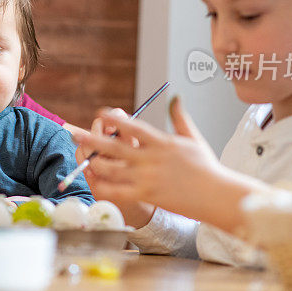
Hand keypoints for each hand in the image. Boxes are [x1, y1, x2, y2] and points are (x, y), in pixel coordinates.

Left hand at [73, 97, 225, 224]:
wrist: (217, 195)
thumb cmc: (207, 167)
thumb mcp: (193, 138)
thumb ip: (179, 117)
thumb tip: (175, 96)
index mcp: (162, 142)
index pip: (133, 126)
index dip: (114, 119)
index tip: (100, 113)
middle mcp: (151, 158)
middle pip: (115, 146)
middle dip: (92, 139)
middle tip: (74, 133)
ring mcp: (148, 177)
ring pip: (112, 169)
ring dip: (96, 163)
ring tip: (85, 158)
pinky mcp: (147, 195)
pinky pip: (119, 190)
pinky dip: (105, 185)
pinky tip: (95, 182)